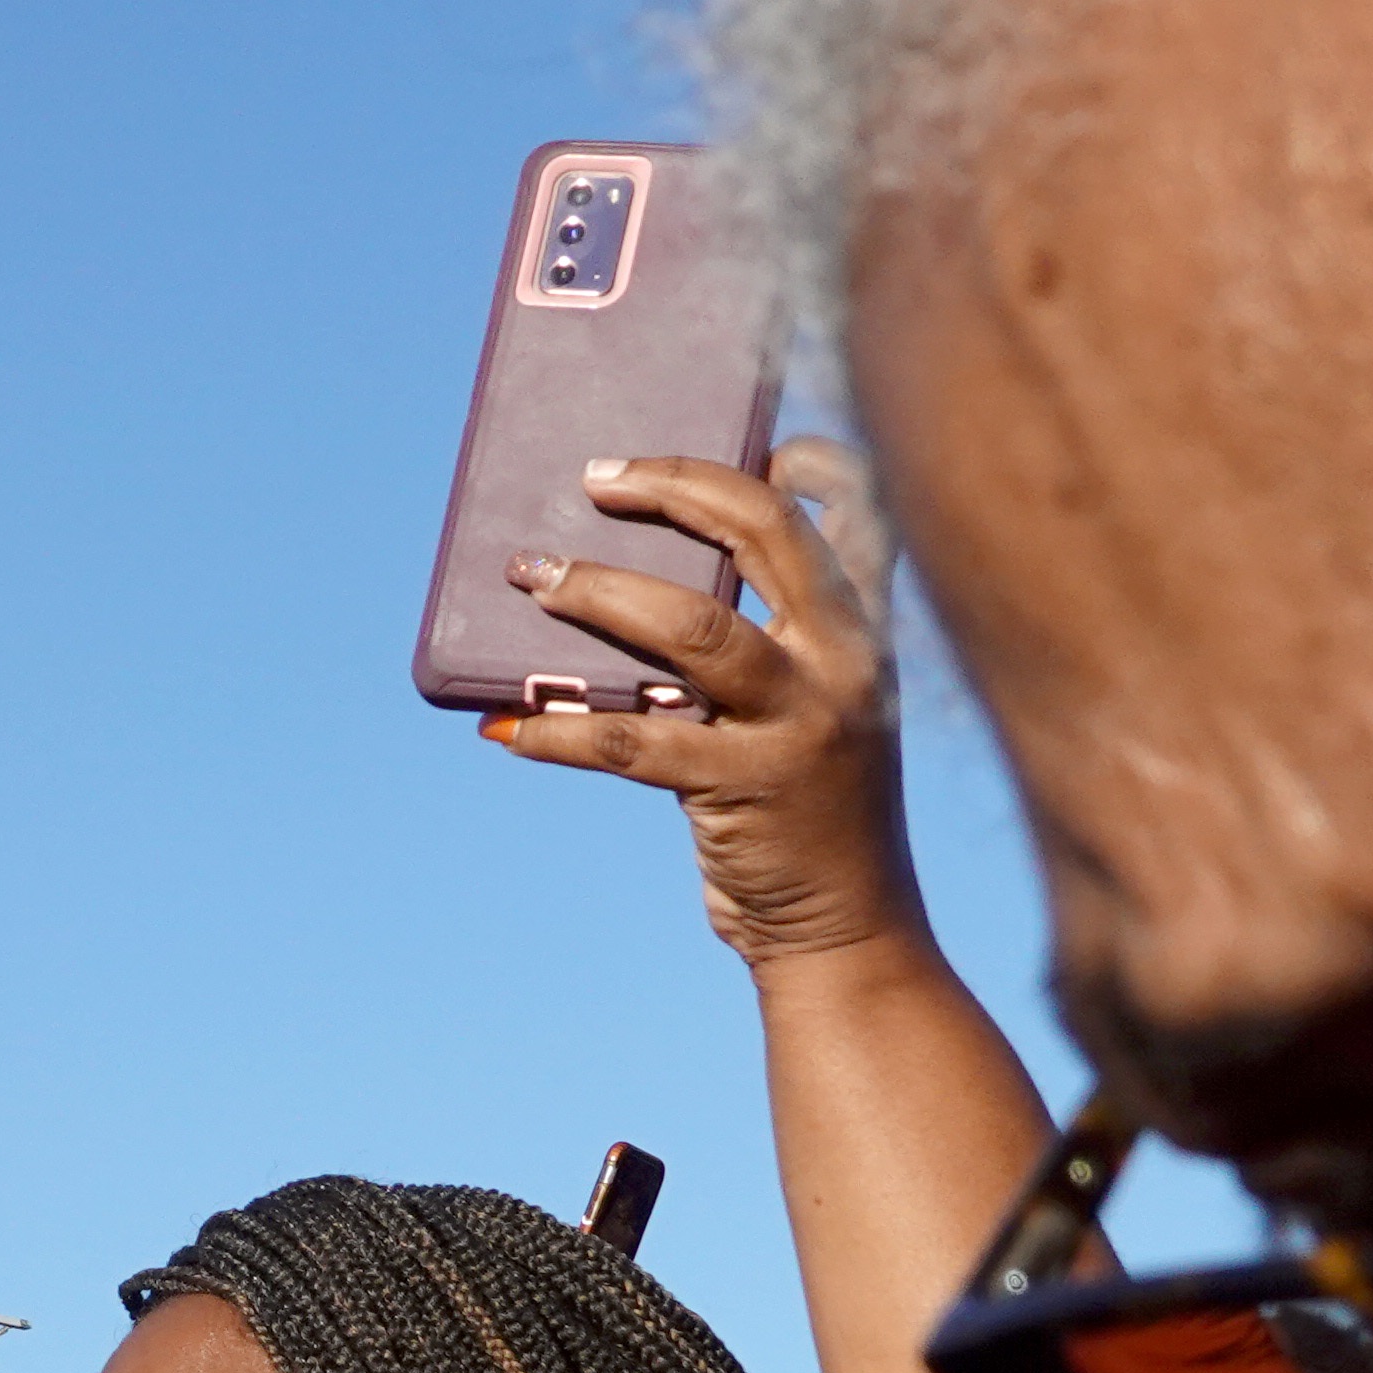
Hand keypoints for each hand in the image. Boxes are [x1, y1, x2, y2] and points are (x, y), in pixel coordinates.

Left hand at [482, 436, 929, 970]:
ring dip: (597, 594)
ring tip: (531, 577)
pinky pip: (630, 742)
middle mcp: (845, 664)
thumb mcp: (814, 709)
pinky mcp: (743, 788)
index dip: (808, 460)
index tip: (754, 443)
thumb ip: (765, 644)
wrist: (845, 929)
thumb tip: (630, 585)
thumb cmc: (804, 805)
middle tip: (594, 480)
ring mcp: (800, 725)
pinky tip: (506, 729)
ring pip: (692, 629)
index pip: (858, 510)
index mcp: (866, 633)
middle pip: (766, 534)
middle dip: (675, 490)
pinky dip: (557, 731)